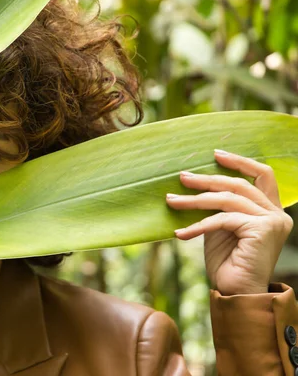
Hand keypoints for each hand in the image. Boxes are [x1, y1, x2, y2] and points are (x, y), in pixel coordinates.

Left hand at [166, 149, 293, 295]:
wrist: (236, 294)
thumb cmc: (227, 264)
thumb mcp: (220, 229)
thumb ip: (218, 208)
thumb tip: (194, 186)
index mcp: (271, 210)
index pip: (262, 175)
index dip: (240, 162)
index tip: (215, 154)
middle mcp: (277, 213)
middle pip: (238, 184)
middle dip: (206, 179)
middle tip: (182, 177)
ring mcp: (272, 221)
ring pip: (226, 200)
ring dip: (194, 200)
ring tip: (171, 200)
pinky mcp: (261, 230)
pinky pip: (221, 220)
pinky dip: (198, 225)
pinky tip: (180, 233)